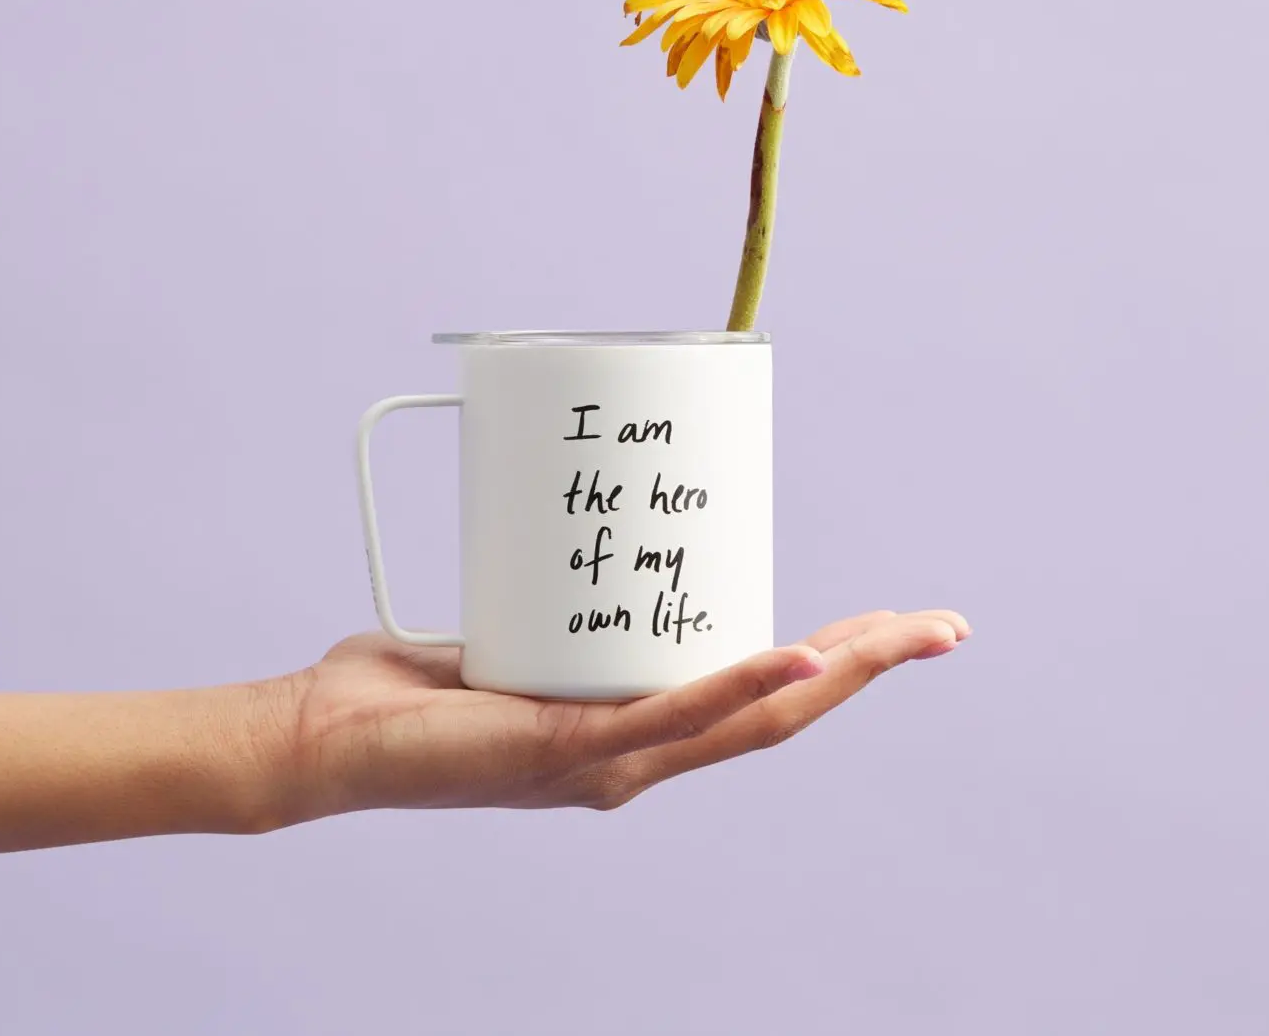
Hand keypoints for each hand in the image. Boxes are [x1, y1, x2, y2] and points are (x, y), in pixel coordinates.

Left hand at [257, 608, 969, 823]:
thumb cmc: (405, 690)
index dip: (835, 664)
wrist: (325, 737)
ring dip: (835, 674)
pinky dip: (739, 687)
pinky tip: (798, 661)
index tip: (897, 624)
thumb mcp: (510, 628)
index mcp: (632, 730)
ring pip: (748, 719)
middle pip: (781, 714)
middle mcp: (635, 757)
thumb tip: (570, 506)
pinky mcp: (567, 749)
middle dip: (869, 667)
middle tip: (943, 627)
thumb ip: (549, 595)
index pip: (757, 697)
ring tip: (904, 635)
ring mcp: (608, 762)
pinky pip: (669, 717)